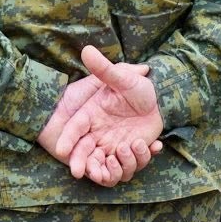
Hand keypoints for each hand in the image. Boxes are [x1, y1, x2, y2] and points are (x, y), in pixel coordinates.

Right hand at [48, 45, 164, 186]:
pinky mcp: (125, 154)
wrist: (159, 101)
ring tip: (118, 157)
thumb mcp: (122, 78)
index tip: (61, 150)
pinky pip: (124, 167)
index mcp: (91, 115)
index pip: (75, 129)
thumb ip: (104, 68)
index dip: (67, 139)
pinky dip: (130, 164)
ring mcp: (111, 145)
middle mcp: (97, 132)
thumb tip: (86, 49)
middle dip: (79, 162)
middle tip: (79, 172)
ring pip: (103, 163)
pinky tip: (142, 151)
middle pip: (83, 151)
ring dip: (107, 167)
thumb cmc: (137, 88)